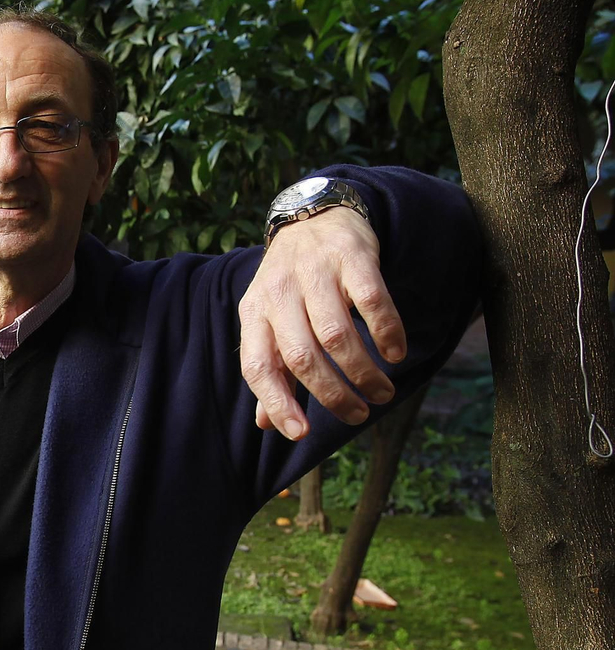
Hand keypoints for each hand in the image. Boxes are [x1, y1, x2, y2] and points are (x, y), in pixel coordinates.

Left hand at [238, 206, 406, 440]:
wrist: (313, 217)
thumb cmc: (291, 284)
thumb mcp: (269, 320)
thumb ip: (272, 370)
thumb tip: (268, 424)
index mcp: (254, 314)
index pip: (257, 366)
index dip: (276, 402)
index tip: (301, 432)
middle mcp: (279, 293)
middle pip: (302, 356)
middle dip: (333, 394)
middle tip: (359, 414)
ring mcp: (315, 273)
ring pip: (336, 335)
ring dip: (363, 371)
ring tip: (381, 392)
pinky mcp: (352, 257)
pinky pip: (372, 301)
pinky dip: (386, 332)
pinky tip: (396, 353)